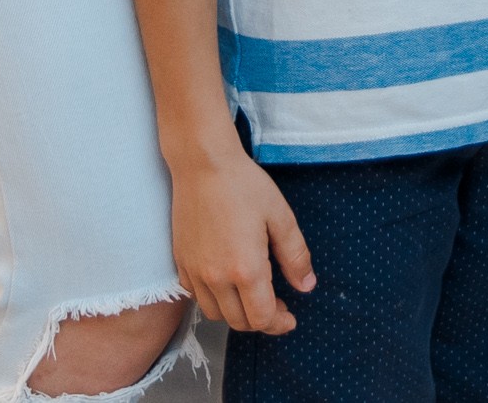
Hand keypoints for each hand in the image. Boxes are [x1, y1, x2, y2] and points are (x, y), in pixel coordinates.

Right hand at [169, 144, 313, 336]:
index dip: (279, 323)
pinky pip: (197, 297)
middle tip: (277, 306)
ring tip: (252, 295)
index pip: (262, 318)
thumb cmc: (244, 185)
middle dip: (261, 321)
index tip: (290, 318)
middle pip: (239, 322)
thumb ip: (295, 255)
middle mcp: (216, 278)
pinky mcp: (181, 263)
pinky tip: (227, 282)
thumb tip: (306, 286)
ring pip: (216, 314)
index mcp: (246, 269)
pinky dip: (214, 299)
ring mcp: (195, 272)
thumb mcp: (281, 217)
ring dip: (236, 313)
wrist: (202, 164)